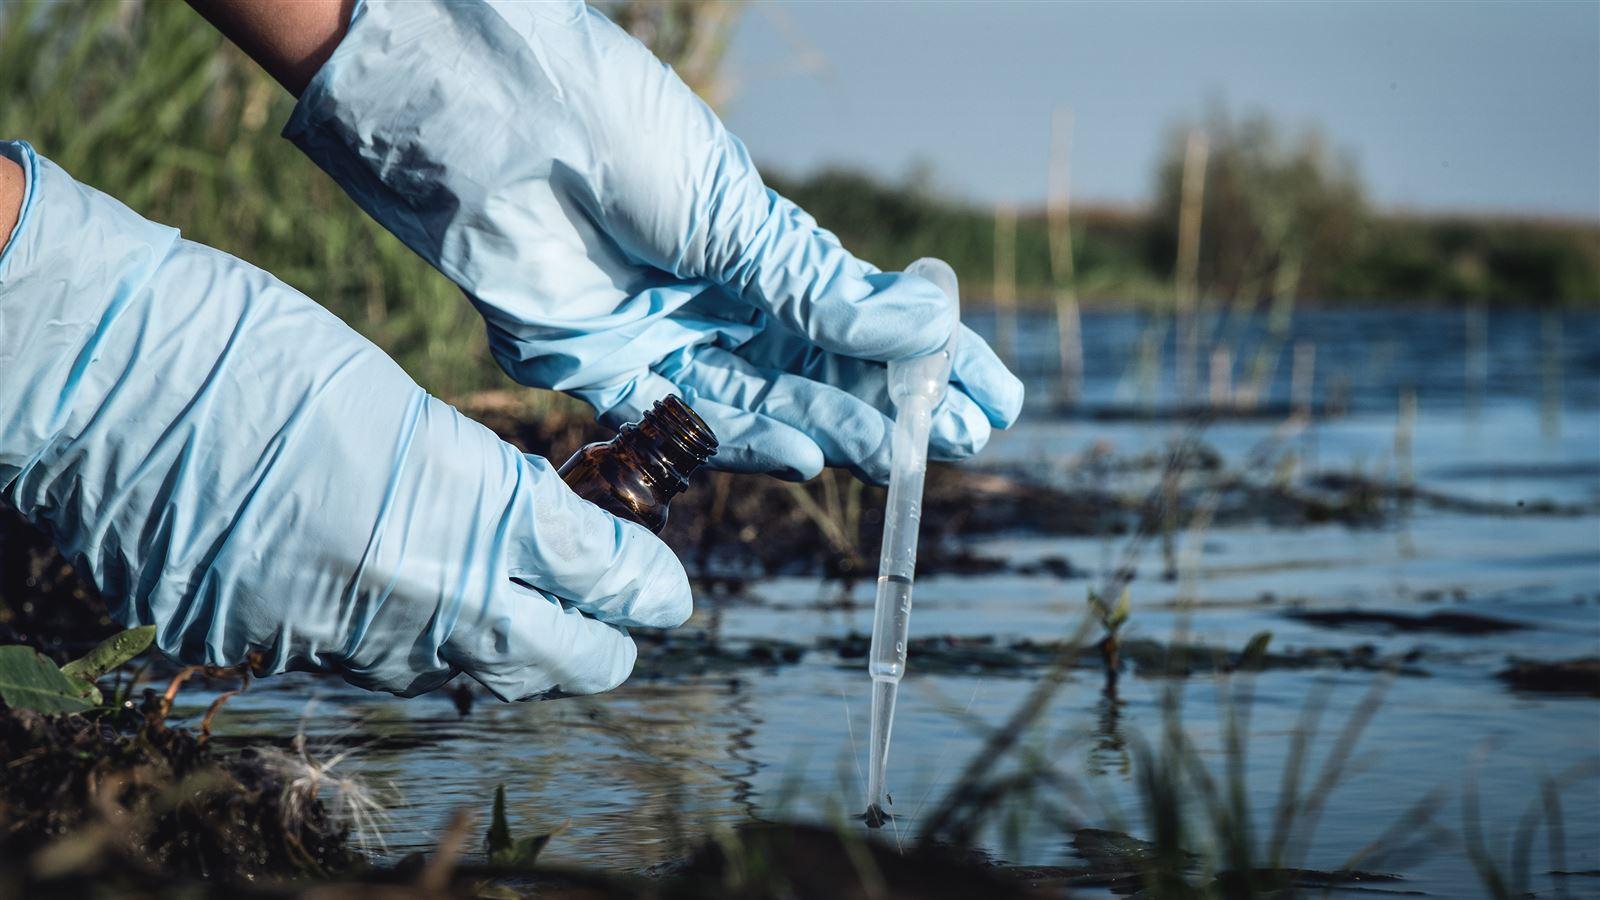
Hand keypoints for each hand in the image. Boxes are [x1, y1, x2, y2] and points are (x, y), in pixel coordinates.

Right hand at [0, 141, 690, 699]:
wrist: (103, 375)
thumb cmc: (256, 346)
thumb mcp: (401, 404)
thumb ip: (478, 486)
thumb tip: (528, 536)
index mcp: (469, 508)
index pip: (601, 576)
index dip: (648, 587)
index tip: (668, 590)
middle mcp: (417, 595)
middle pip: (559, 662)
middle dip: (603, 645)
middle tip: (618, 619)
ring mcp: (338, 636)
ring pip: (465, 676)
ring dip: (507, 651)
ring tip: (524, 618)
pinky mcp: (266, 651)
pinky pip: (367, 668)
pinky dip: (404, 644)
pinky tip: (404, 606)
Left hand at [284, 0, 1022, 482]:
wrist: (488, 121)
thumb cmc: (612, 131)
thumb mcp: (731, 211)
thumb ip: (816, 288)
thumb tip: (927, 327)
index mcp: (755, 242)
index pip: (862, 313)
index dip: (930, 357)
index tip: (994, 393)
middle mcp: (715, 295)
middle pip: (821, 370)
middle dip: (896, 406)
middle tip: (967, 441)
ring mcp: (663, 334)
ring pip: (767, 403)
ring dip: (837, 430)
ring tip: (903, 455)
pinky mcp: (602, 370)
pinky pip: (687, 423)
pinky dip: (750, 442)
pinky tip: (810, 457)